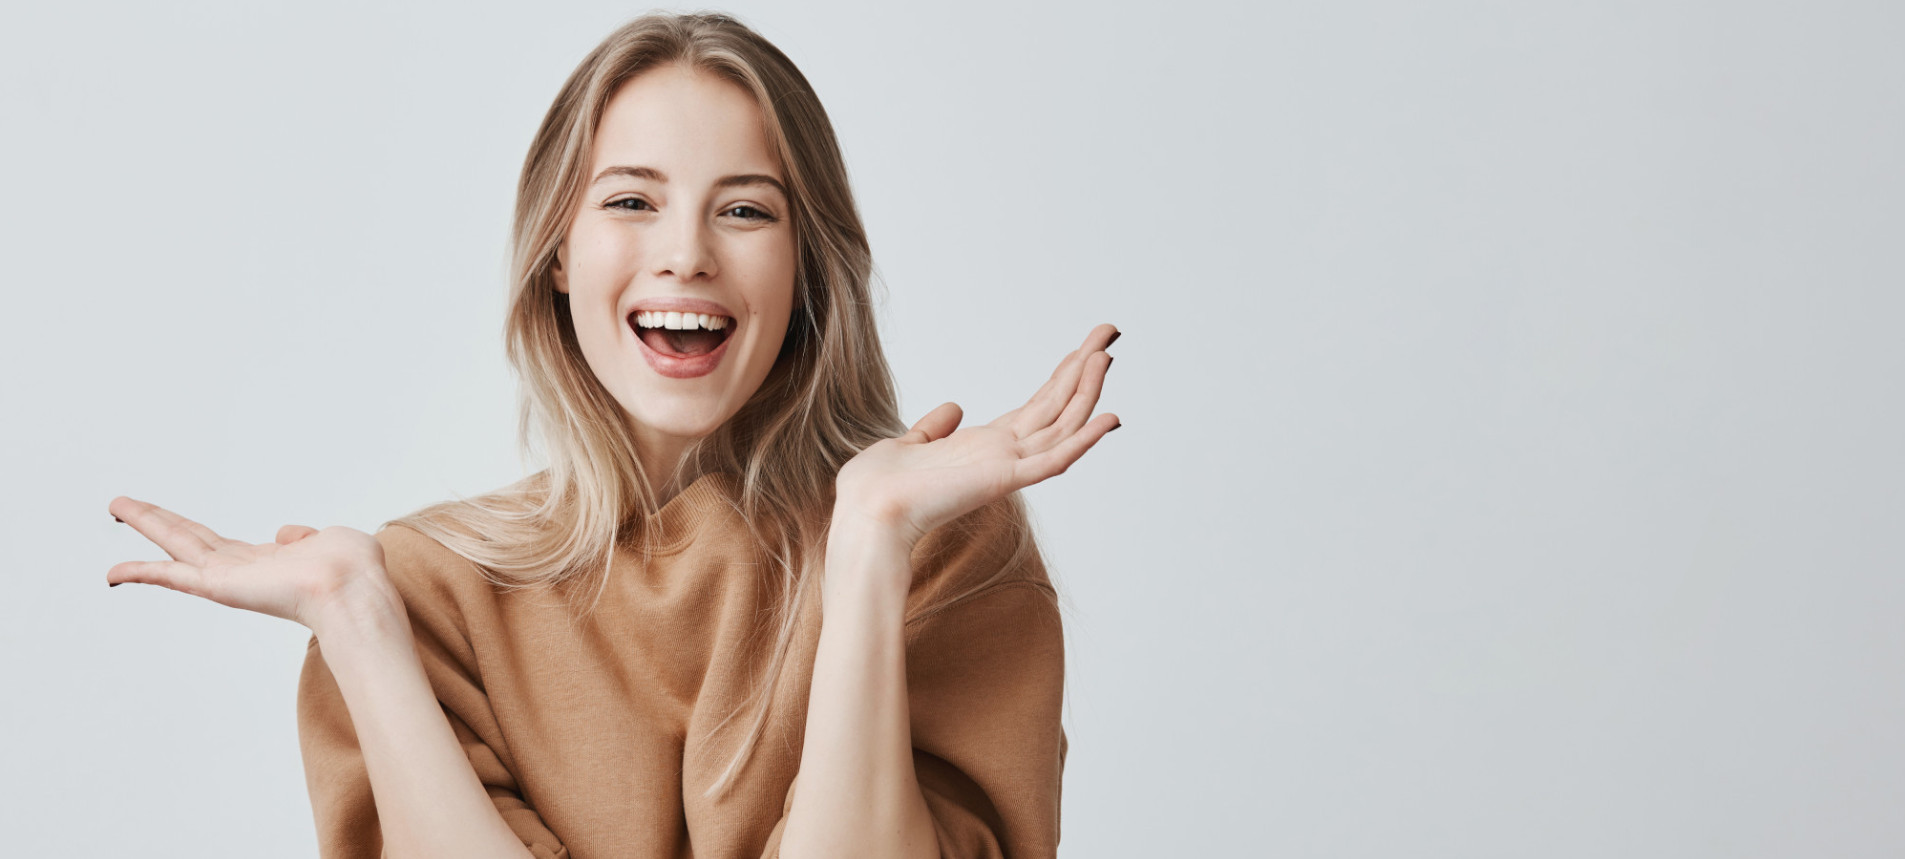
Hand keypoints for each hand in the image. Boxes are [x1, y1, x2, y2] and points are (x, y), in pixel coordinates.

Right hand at [106, 496, 394, 632]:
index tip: (175, 523)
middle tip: (123, 504)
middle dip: (157, 520)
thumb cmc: (354, 571)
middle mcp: (244, 571)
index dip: (198, 533)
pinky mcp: (219, 587)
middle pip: (189, 539)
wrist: (354, 592)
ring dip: (147, 523)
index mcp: (268, 561)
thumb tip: (286, 533)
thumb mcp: (332, 540)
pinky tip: (113, 571)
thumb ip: (307, 535)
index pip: (221, 545)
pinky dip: (142, 573)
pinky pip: (173, 577)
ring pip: (178, 545)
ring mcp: (229, 579)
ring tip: (116, 505)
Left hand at [834, 323, 1121, 547]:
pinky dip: (1083, 441)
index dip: (1062, 378)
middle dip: (1084, 369)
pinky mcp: (1003, 479)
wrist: (867, 513)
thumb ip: (934, 428)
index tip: (1083, 350)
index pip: (1036, 409)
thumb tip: (954, 408)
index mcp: (984, 448)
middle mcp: (1003, 456)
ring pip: (1061, 426)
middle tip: (1108, 333)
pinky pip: (1054, 461)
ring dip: (1087, 390)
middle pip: (1057, 407)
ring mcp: (1007, 468)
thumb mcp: (908, 444)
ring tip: (1106, 354)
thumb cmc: (877, 489)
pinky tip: (1108, 417)